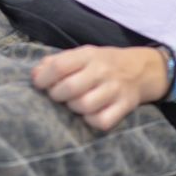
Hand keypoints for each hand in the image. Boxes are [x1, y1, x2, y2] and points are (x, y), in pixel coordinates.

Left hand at [31, 46, 170, 130]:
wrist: (141, 69)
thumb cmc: (102, 63)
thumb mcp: (82, 54)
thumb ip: (57, 62)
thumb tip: (35, 75)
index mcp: (88, 54)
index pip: (59, 66)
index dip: (43, 78)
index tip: (40, 84)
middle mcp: (102, 70)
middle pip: (70, 88)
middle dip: (56, 95)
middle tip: (58, 96)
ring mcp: (115, 89)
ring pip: (84, 106)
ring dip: (73, 108)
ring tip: (74, 103)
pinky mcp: (125, 106)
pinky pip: (102, 121)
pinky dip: (91, 121)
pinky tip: (90, 114)